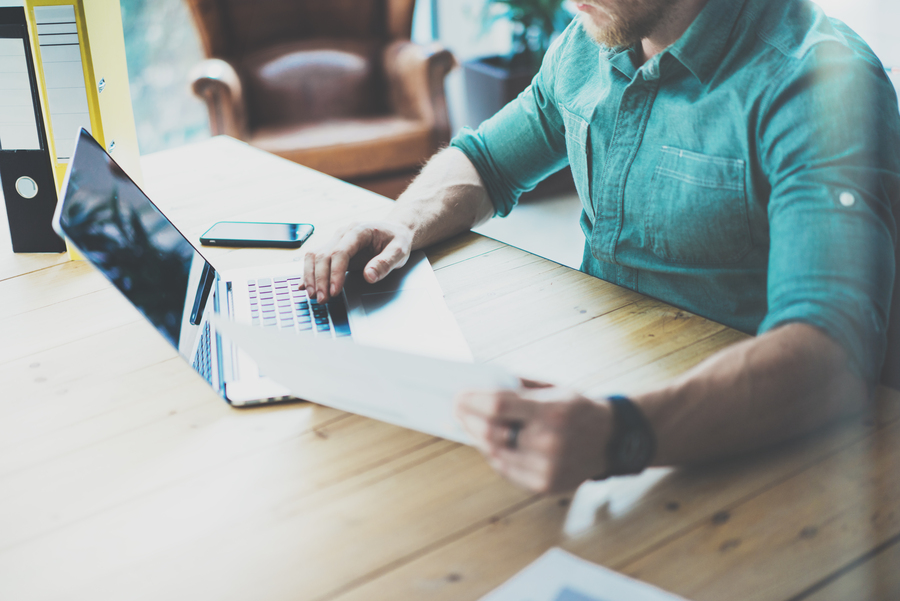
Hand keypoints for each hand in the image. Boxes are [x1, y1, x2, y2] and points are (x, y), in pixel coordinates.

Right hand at [302, 221, 413, 301]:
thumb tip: (369, 276)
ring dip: (311, 277)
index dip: (335, 273)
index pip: (340, 252)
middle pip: (323, 255)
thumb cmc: (397, 240)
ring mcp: (336, 241)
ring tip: (314, 296)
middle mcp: (343, 234)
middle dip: (320, 279)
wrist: (395, 231)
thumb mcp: (400, 251)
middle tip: (323, 299)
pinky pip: (315, 259)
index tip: (335, 291)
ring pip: (314, 256)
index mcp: (359, 231)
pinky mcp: (333, 250)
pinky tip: (304, 286)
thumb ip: (385, 263)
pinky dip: (308, 272)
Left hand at [455, 380, 612, 493]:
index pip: (497, 405)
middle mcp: (550, 442)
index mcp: (552, 411)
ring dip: (477, 437)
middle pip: (491, 432)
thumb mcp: (553, 388)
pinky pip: (505, 470)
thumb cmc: (576, 409)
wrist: (611, 440)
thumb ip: (517, 388)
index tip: (458, 395)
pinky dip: (493, 455)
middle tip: (457, 409)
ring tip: (469, 425)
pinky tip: (488, 443)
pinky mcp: (544, 486)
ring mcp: (547, 468)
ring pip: (494, 453)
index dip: (472, 400)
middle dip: (468, 419)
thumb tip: (478, 387)